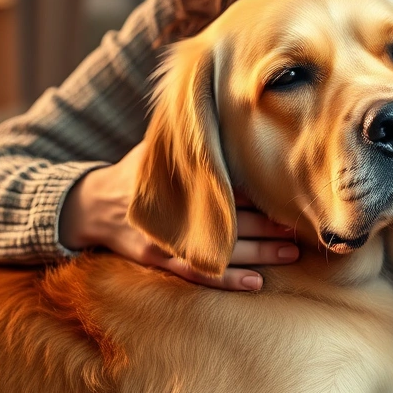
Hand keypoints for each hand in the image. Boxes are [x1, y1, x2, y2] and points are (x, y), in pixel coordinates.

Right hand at [60, 144, 300, 290]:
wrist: (92, 204)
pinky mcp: (160, 261)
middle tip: (301, 226)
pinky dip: (228, 279)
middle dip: (268, 225)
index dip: (258, 193)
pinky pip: (198, 274)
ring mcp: (166, 240)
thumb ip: (188, 139)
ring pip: (220, 250)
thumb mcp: (156, 148)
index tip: (288, 194)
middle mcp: (174, 211)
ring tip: (292, 253)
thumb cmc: (136, 172)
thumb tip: (224, 108)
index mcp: (178, 180)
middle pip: (229, 220)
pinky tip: (256, 283)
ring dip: (259, 253)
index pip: (224, 185)